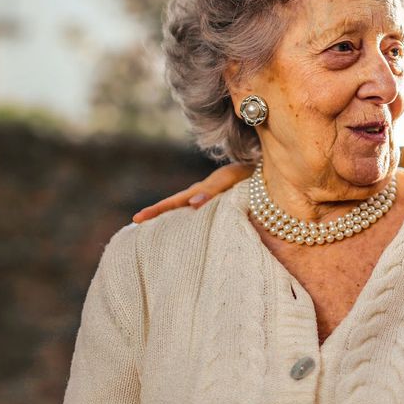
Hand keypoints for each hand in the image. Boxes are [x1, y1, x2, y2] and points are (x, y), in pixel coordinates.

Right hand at [131, 163, 251, 222]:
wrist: (268, 170)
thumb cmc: (250, 173)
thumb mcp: (230, 179)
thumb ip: (211, 191)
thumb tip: (191, 205)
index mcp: (203, 189)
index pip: (174, 202)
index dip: (156, 210)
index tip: (136, 219)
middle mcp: (204, 194)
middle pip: (176, 206)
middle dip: (157, 215)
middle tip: (135, 226)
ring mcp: (211, 198)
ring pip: (187, 210)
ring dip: (172, 219)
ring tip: (154, 233)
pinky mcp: (222, 204)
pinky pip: (202, 214)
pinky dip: (191, 221)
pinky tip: (187, 233)